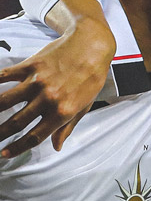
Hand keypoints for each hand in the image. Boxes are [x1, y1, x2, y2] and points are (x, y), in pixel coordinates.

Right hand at [0, 20, 114, 157]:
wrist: (91, 46)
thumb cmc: (91, 78)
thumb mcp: (85, 106)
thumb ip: (68, 127)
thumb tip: (56, 146)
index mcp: (63, 112)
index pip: (35, 136)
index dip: (17, 147)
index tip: (4, 154)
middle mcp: (48, 99)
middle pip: (17, 122)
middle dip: (0, 134)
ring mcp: (37, 82)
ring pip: (4, 101)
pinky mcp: (30, 66)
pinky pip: (4, 76)